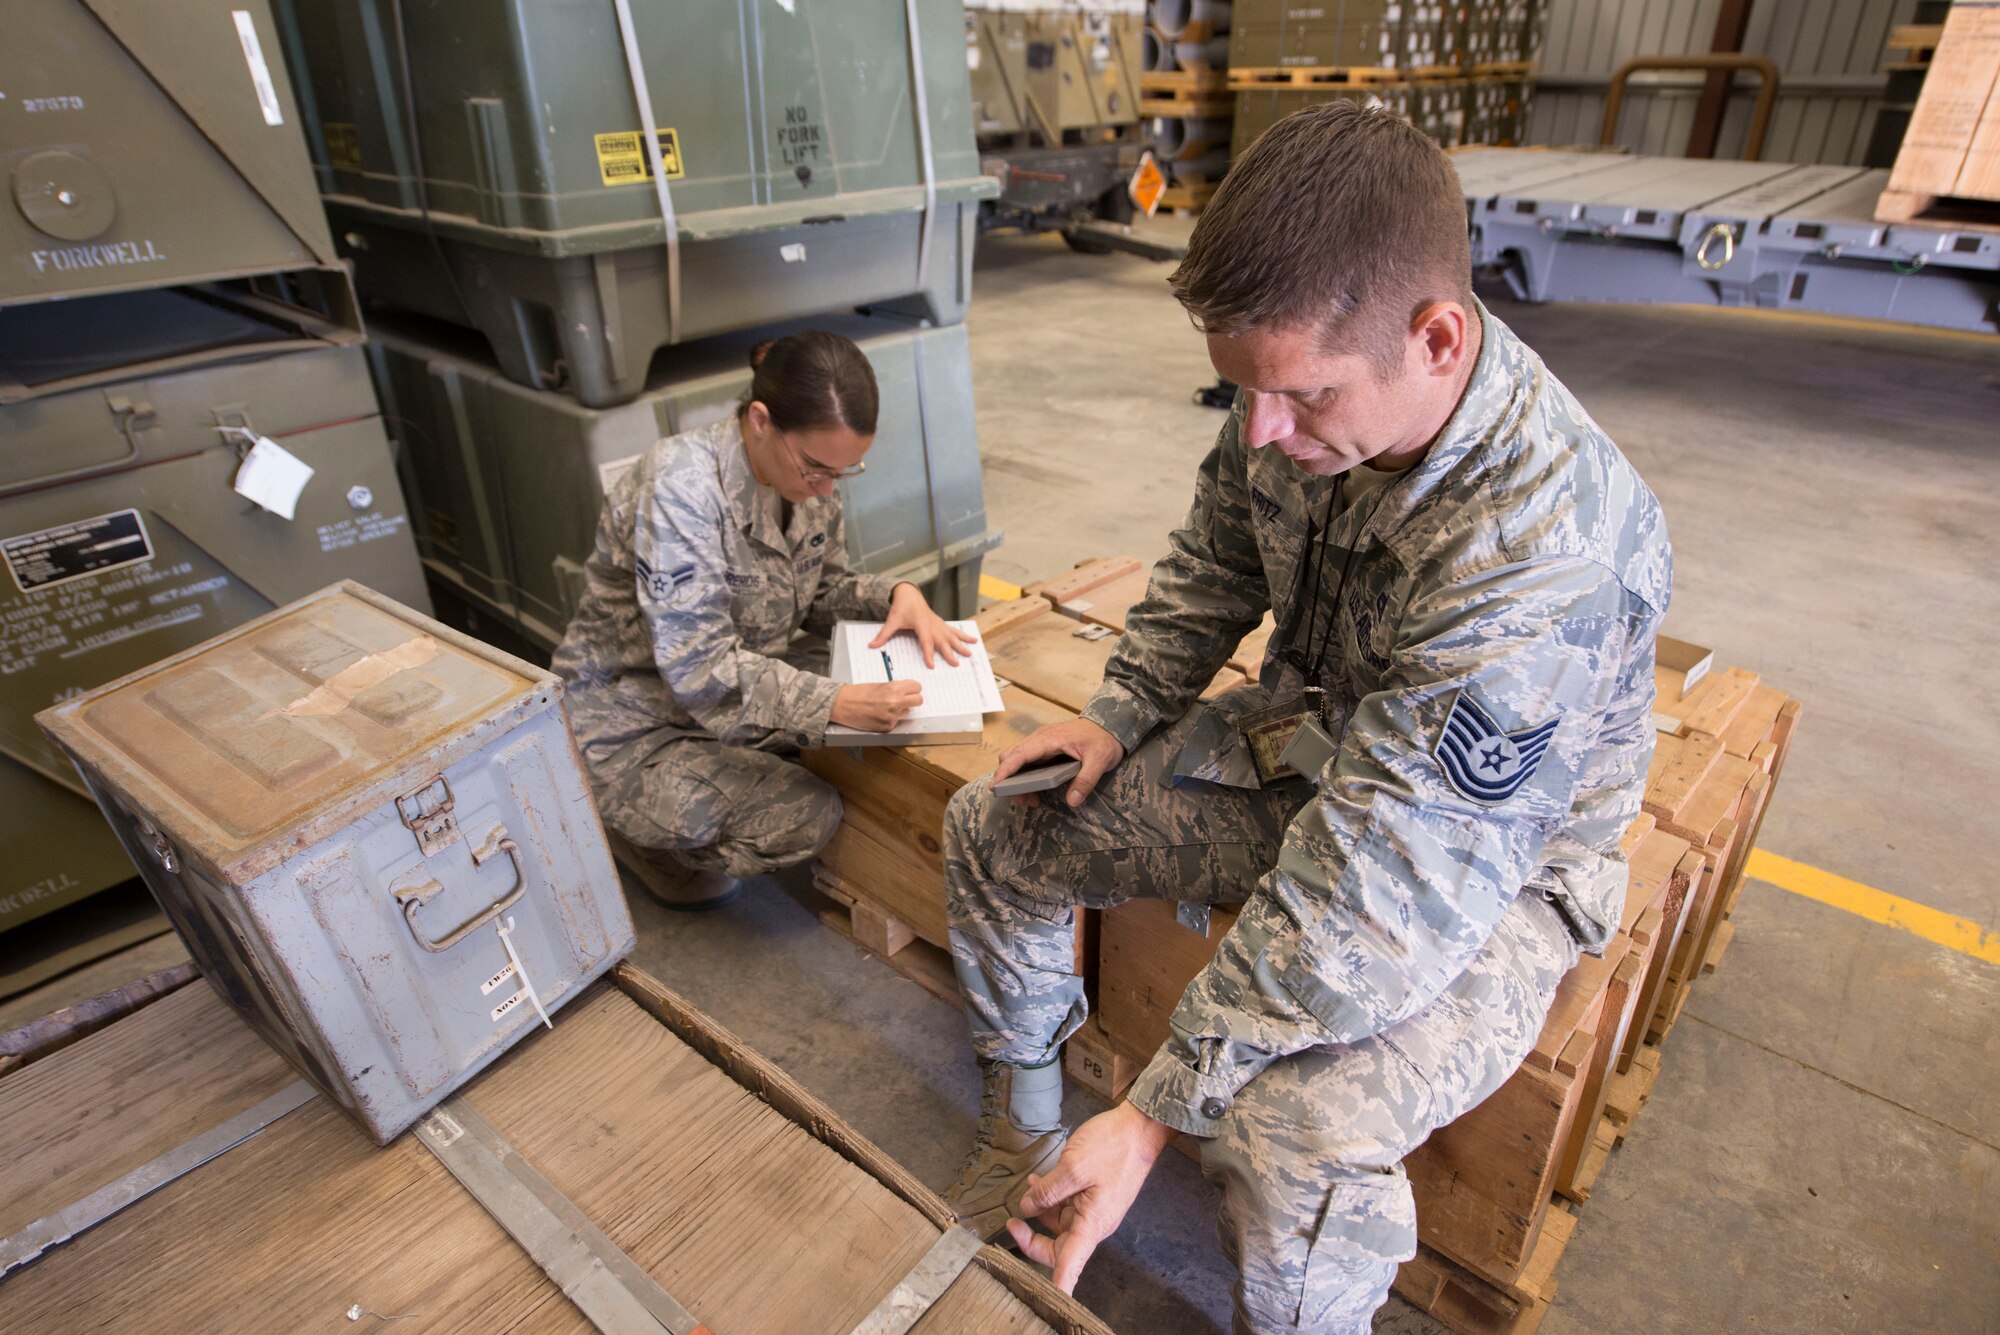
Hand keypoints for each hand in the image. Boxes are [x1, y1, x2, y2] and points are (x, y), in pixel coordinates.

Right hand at [831, 681, 922, 730]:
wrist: (842, 705)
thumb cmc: (858, 693)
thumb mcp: (880, 685)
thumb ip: (895, 688)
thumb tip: (908, 692)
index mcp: (893, 689)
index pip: (917, 687)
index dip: (913, 688)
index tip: (910, 689)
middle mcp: (894, 703)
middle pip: (919, 701)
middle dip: (913, 699)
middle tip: (905, 698)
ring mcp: (891, 717)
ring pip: (907, 712)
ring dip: (900, 710)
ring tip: (886, 706)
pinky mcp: (887, 727)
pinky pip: (896, 722)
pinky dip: (891, 718)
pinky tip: (879, 714)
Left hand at [872, 583, 977, 667]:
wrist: (909, 593)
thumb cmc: (902, 607)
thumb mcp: (892, 620)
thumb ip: (883, 634)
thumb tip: (872, 645)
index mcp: (921, 623)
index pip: (925, 641)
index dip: (928, 653)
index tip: (931, 664)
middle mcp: (932, 623)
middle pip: (942, 640)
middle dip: (949, 652)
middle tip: (956, 663)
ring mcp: (938, 623)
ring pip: (951, 635)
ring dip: (961, 644)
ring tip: (970, 653)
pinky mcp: (940, 623)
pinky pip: (953, 630)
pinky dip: (963, 635)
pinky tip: (973, 640)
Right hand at [993, 718, 1124, 808]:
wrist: (1110, 725)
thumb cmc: (1104, 740)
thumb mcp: (1100, 761)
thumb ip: (1086, 780)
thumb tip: (1072, 801)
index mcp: (1050, 739)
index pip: (1019, 754)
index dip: (1005, 770)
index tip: (996, 787)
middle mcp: (1040, 738)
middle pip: (1011, 756)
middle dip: (1009, 780)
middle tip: (1024, 800)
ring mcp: (1041, 742)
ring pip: (1017, 759)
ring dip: (1017, 780)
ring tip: (1032, 800)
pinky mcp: (1044, 747)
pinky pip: (1026, 760)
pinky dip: (1024, 776)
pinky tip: (1036, 790)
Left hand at [1004, 1102, 1176, 1292]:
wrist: (1140, 1128)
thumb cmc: (1114, 1147)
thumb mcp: (1073, 1167)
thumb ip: (1047, 1191)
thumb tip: (1027, 1208)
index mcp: (1092, 1224)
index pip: (1070, 1265)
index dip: (1058, 1286)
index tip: (1048, 1303)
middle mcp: (1093, 1222)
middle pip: (1058, 1246)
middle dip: (1033, 1238)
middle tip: (1012, 1223)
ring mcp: (1093, 1209)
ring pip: (1059, 1223)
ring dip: (1041, 1210)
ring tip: (1028, 1187)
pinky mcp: (1093, 1195)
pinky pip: (1066, 1205)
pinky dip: (1051, 1197)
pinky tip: (1039, 1181)